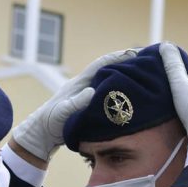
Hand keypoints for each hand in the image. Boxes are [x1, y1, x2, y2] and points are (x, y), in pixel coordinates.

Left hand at [11, 48, 138, 161]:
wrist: (41, 134)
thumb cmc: (50, 122)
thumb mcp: (63, 112)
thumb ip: (77, 102)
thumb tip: (92, 92)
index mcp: (80, 83)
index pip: (102, 64)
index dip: (118, 57)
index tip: (135, 53)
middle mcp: (84, 85)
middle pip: (108, 69)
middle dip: (125, 63)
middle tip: (145, 61)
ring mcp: (86, 94)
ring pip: (109, 80)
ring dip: (124, 76)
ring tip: (142, 75)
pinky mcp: (88, 105)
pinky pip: (107, 93)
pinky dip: (119, 91)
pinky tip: (129, 95)